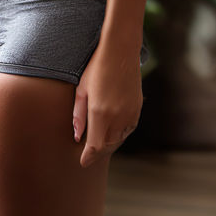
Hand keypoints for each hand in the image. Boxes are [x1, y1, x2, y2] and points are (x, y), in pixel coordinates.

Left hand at [72, 40, 142, 167]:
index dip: (89, 157)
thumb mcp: (81, 89)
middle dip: (98, 152)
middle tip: (88, 156)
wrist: (121, 52)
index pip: (95, 146)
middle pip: (108, 145)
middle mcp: (118, 117)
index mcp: (101, 113)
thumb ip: (78, 115)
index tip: (82, 162)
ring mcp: (130, 114)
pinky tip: (112, 132)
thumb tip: (77, 136)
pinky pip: (128, 130)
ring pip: (119, 139)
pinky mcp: (137, 109)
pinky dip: (119, 135)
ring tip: (98, 145)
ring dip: (109, 144)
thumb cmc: (96, 67)